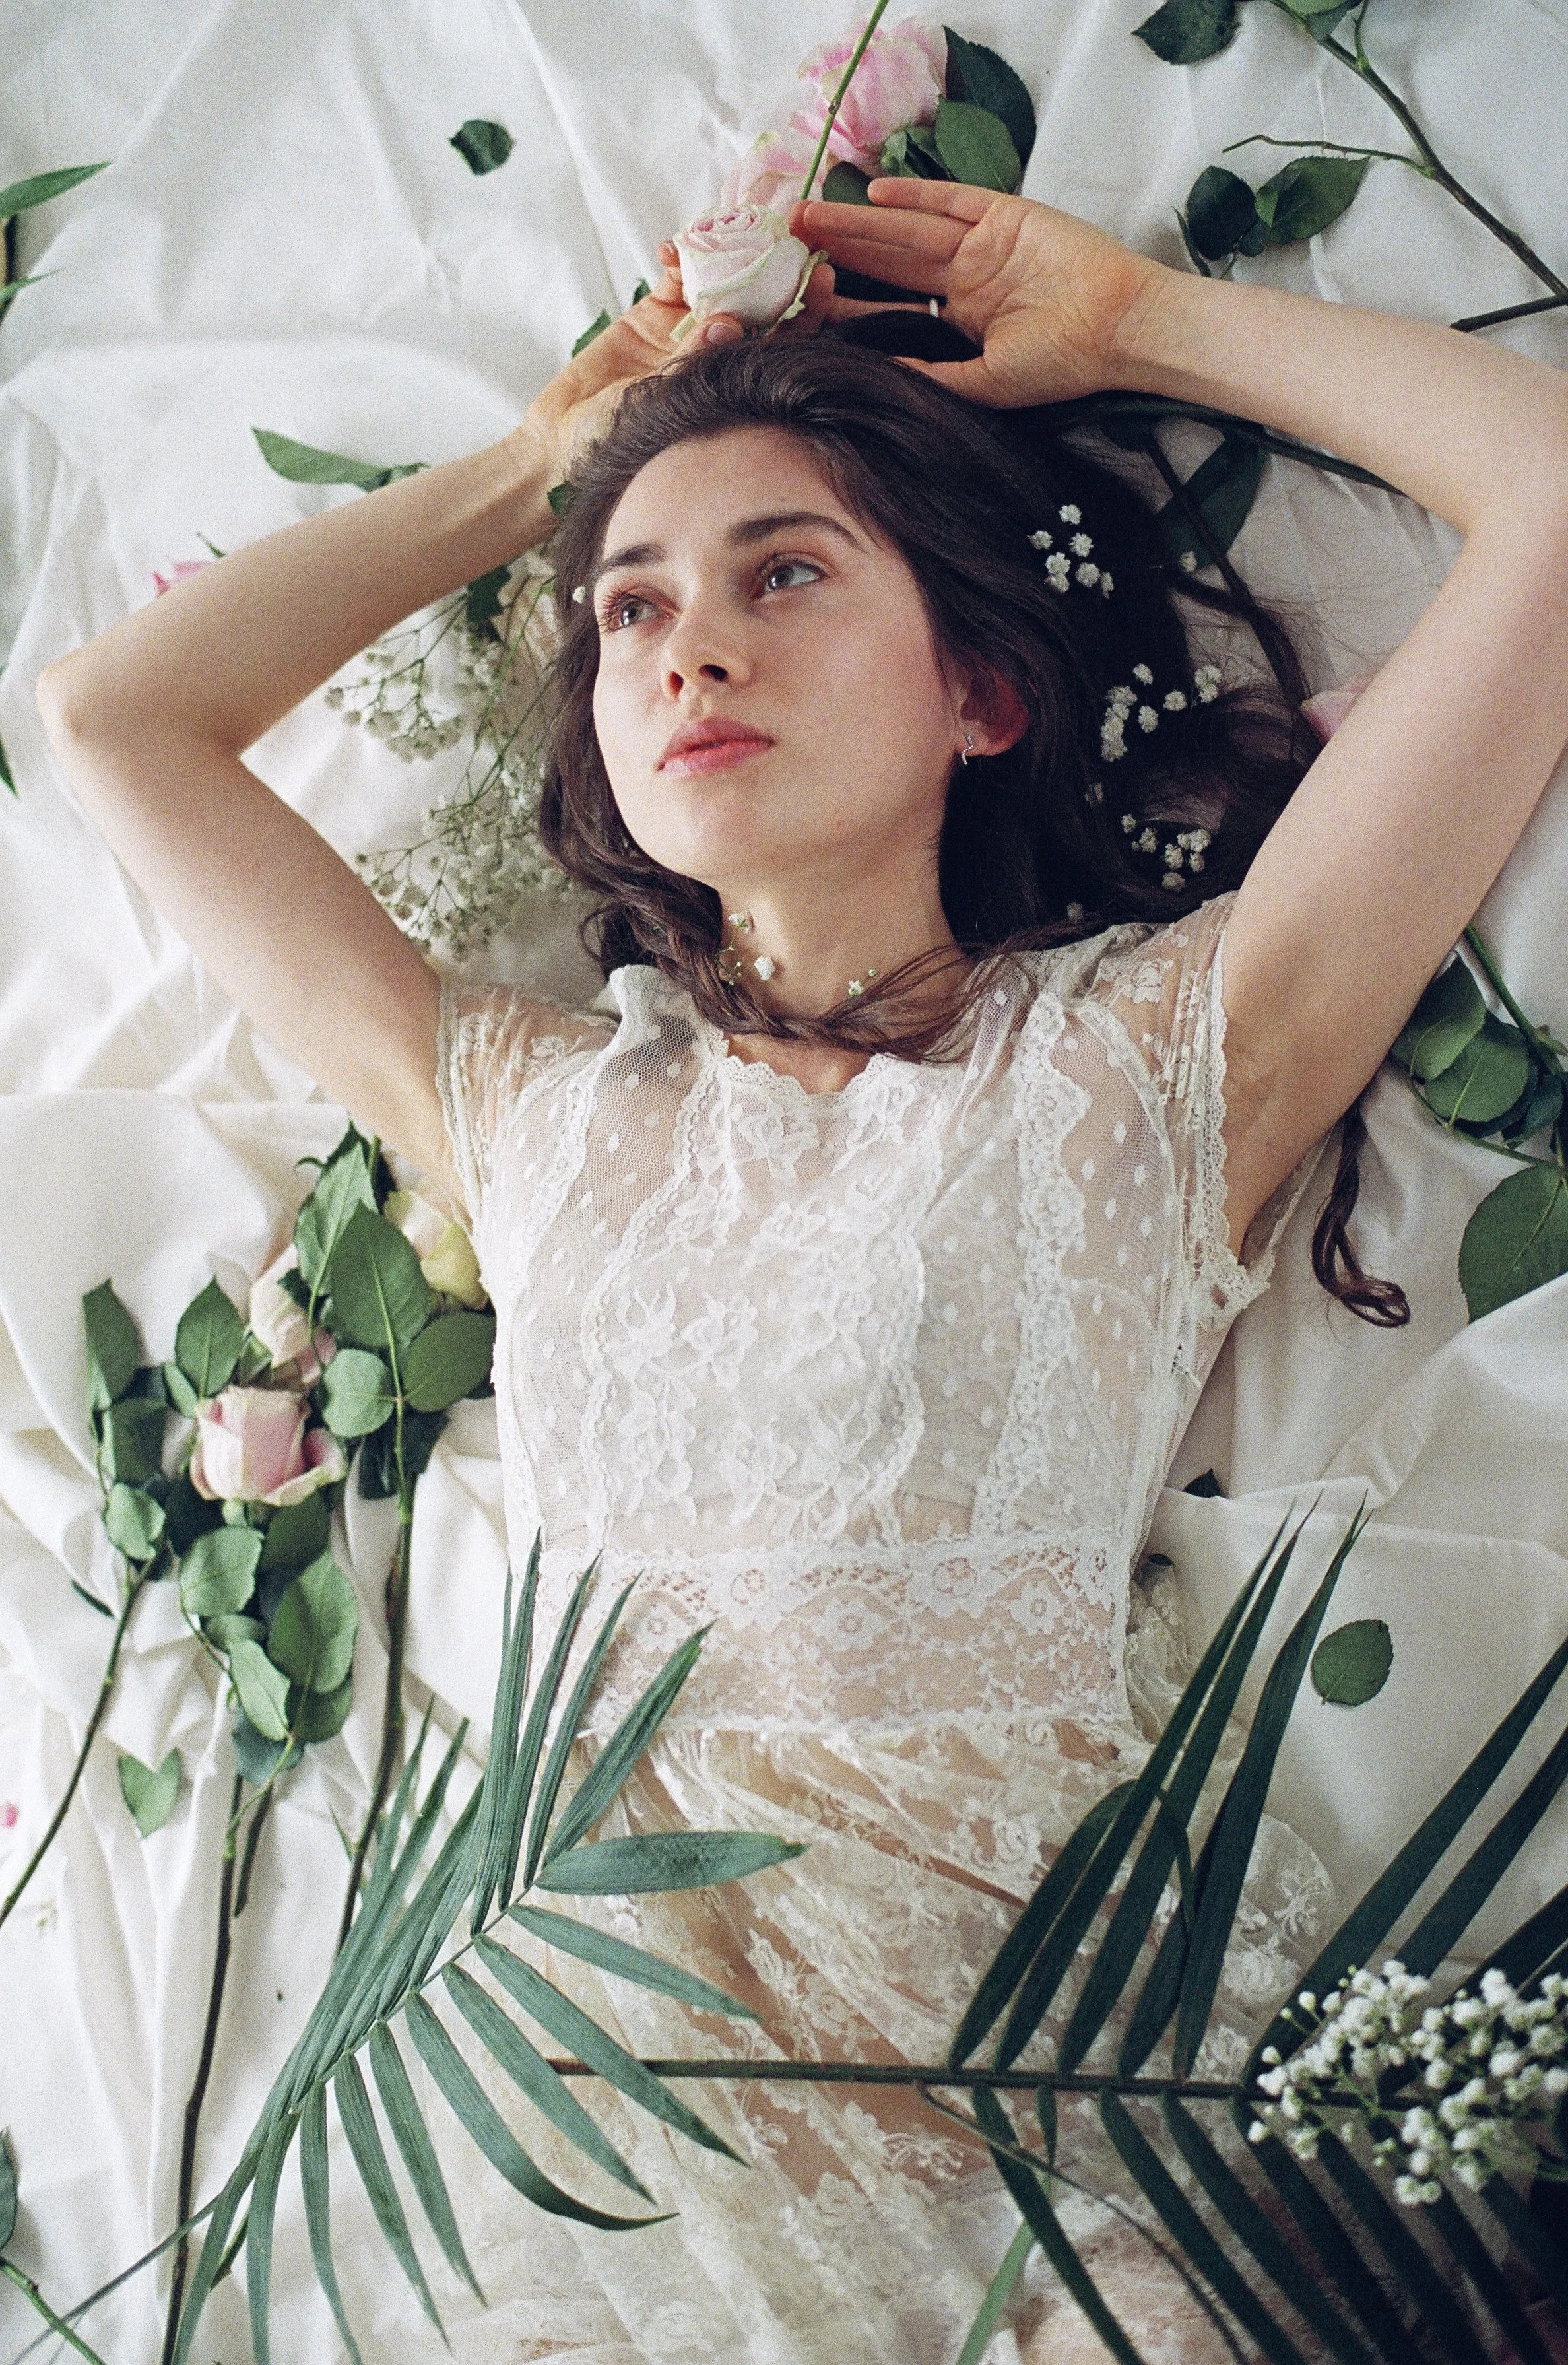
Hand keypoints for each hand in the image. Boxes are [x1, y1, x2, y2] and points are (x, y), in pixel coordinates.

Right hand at [515, 245, 838, 481]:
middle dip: (776, 261)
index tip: (825, 277)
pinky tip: (671, 250)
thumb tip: (728, 322)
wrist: (569, 441)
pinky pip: (676, 273)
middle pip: (764, 299)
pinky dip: (678, 255)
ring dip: (729, 247)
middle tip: (790, 227)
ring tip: (734, 222)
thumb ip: (699, 363)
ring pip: (722, 277)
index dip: (810, 308)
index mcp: (745, 381)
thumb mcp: (671, 405)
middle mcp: (726, 352)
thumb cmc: (628, 443)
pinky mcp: (656, 312)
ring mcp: (693, 329)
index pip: (788, 341)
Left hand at [790, 181, 1168, 407]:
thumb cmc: (1064, 365)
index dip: (849, 303)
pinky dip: (915, 198)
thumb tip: (877, 374)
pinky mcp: (1006, 216)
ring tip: (807, 218)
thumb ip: (933, 375)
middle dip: (838, 252)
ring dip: (858, 223)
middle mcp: (968, 279)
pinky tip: (872, 195)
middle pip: (889, 262)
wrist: (1120, 330)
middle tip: (785, 244)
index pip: (893, 309)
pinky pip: (952, 201)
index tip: (802, 303)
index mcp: (963, 320)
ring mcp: (985, 245)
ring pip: (907, 230)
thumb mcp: (987, 384)